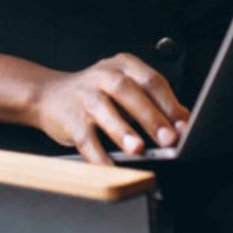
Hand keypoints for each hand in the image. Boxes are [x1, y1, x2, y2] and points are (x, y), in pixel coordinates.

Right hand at [32, 53, 189, 164]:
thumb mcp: (126, 90)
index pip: (151, 81)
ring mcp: (84, 95)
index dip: (169, 103)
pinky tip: (110, 166)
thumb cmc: (96, 94)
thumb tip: (184, 122)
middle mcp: (103, 76)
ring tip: (138, 149)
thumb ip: (154, 102)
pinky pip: (85, 137)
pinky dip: (97, 155)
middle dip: (150, 116)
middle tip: (168, 138)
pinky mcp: (69, 117)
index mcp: (123, 66)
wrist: (49, 94)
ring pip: (104, 110)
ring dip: (122, 130)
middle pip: (128, 92)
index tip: (183, 125)